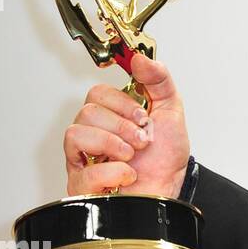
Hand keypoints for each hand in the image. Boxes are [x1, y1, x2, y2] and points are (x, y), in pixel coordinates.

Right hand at [63, 52, 190, 197]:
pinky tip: (128, 175)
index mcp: (110, 116)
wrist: (170, 191)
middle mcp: (92, 136)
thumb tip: (139, 58)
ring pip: (75, 135)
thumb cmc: (166, 158)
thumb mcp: (171, 111)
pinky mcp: (81, 186)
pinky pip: (84, 171)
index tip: (143, 116)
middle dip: (122, 125)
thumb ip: (159, 80)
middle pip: (86, 112)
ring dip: (114, 144)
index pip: (96, 93)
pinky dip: (114, 172)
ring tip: (132, 156)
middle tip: (142, 140)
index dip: (121, 103)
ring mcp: (82, 160)